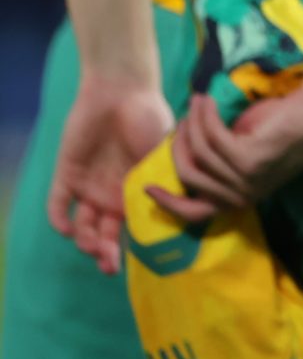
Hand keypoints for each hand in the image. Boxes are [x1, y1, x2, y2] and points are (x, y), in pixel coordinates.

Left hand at [46, 74, 172, 273]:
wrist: (123, 91)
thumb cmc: (152, 119)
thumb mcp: (169, 155)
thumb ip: (172, 184)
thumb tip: (189, 216)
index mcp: (138, 191)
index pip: (134, 228)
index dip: (135, 247)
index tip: (139, 262)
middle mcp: (112, 194)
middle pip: (105, 234)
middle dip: (106, 254)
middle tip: (109, 267)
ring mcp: (89, 186)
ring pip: (82, 226)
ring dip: (86, 241)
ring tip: (93, 247)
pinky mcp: (68, 175)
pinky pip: (58, 205)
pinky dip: (60, 220)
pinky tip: (68, 230)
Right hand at [148, 88, 302, 222]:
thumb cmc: (284, 128)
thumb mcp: (245, 152)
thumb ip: (218, 162)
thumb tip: (184, 152)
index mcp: (240, 198)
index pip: (195, 213)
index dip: (168, 203)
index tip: (149, 187)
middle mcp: (242, 195)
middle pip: (188, 175)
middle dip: (179, 145)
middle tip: (182, 120)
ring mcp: (246, 179)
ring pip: (198, 153)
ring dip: (192, 123)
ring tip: (196, 102)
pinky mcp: (249, 160)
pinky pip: (212, 137)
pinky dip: (205, 116)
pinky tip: (207, 101)